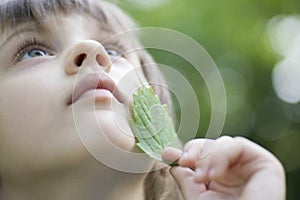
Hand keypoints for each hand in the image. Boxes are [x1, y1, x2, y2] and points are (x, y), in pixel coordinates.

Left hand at [162, 136, 285, 199]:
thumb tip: (168, 155)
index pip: (204, 153)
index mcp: (224, 176)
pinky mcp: (265, 162)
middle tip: (185, 162)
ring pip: (223, 142)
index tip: (168, 155)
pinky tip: (215, 174)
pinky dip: (221, 156)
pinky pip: (237, 145)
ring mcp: (251, 165)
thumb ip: (185, 177)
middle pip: (213, 144)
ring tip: (203, 177)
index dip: (188, 151)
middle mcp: (237, 169)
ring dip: (208, 157)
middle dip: (195, 150)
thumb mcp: (198, 196)